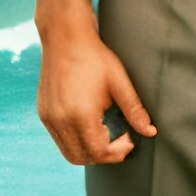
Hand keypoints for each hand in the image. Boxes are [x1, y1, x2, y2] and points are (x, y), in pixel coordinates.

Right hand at [36, 23, 155, 165]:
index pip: (99, 152)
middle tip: (120, 141)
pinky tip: (90, 125)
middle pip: (82, 158)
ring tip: (105, 134)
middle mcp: (61, 121)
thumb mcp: (119, 82)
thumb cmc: (95, 57)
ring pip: (68, 152)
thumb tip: (151, 132)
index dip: (117, 152)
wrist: (65, 37)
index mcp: (80, 115)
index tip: (130, 139)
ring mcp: (49, 118)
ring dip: (88, 151)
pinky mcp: (44, 114)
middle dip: (103, 156)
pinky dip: (75, 141)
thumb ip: (134, 110)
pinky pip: (59, 140)